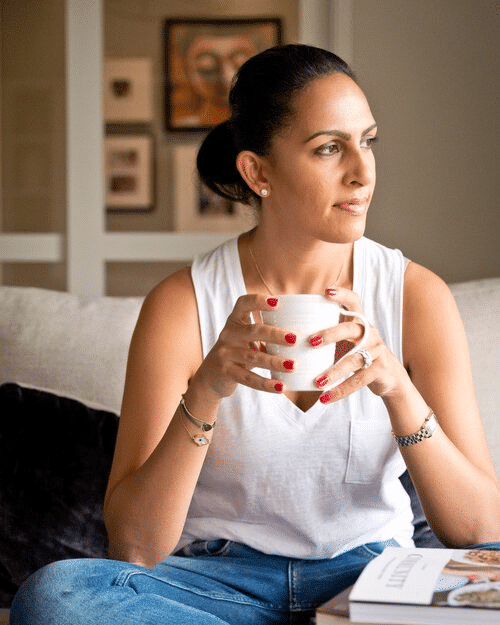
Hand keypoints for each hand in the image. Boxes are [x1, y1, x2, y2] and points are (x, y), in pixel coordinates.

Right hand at [195, 294, 294, 398]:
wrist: (210, 377)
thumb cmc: (237, 352)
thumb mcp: (244, 338)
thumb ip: (263, 332)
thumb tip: (300, 332)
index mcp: (235, 322)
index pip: (243, 304)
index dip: (259, 301)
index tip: (278, 303)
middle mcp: (228, 335)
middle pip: (252, 331)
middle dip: (275, 335)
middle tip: (294, 339)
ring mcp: (225, 354)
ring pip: (253, 357)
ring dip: (275, 362)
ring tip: (293, 366)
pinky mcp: (226, 372)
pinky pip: (249, 378)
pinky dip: (266, 384)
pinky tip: (281, 386)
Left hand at [312, 287, 407, 402]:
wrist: (389, 378)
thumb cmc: (358, 355)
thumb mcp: (346, 342)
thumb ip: (326, 335)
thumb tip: (286, 335)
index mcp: (359, 322)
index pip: (354, 301)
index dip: (342, 295)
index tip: (326, 291)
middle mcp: (371, 333)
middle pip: (351, 329)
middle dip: (331, 334)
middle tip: (311, 342)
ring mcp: (378, 351)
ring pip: (355, 359)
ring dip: (334, 371)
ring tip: (317, 381)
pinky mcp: (380, 370)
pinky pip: (359, 380)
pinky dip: (341, 390)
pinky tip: (325, 398)